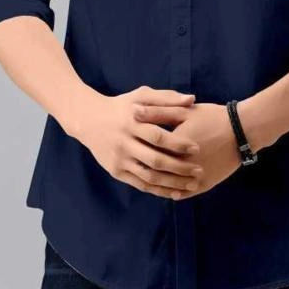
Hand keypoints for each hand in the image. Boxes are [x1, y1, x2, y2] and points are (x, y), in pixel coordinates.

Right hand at [72, 85, 204, 198]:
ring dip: (172, 183)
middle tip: (199, 171)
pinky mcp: (116, 171)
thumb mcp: (141, 96)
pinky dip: (158, 190)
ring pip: (149, 176)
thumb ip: (167, 98)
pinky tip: (175, 192)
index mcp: (132, 122)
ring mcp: (119, 159)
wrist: (89, 120)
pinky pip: (140, 184)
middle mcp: (124, 142)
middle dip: (179, 167)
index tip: (196, 148)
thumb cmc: (122, 106)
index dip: (177, 143)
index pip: (157, 136)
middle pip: (155, 159)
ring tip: (192, 184)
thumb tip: (192, 99)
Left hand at [135, 100, 249, 198]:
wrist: (242, 130)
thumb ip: (157, 112)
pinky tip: (167, 190)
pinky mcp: (205, 185)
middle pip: (155, 169)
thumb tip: (133, 112)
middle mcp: (182, 165)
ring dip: (155, 183)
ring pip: (168, 186)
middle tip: (130, 163)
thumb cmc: (212, 117)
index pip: (147, 149)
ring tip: (145, 177)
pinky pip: (185, 193)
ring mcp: (193, 177)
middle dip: (142, 166)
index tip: (127, 144)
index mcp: (173, 144)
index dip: (135, 147)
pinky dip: (174, 192)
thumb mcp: (184, 111)